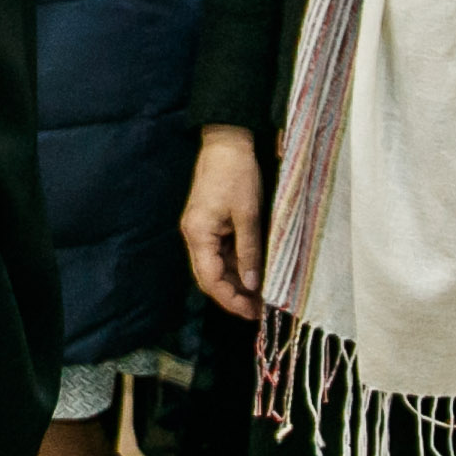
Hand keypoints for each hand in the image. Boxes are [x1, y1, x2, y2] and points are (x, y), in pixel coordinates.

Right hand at [182, 128, 267, 315]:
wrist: (226, 143)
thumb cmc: (237, 174)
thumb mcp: (248, 215)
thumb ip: (249, 251)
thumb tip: (253, 285)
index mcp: (199, 235)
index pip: (210, 279)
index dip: (230, 299)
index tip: (252, 312)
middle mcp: (194, 236)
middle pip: (209, 277)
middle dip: (233, 296)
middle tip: (259, 311)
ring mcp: (200, 230)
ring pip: (216, 267)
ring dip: (236, 283)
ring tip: (260, 297)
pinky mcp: (209, 224)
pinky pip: (220, 253)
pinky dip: (236, 266)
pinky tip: (253, 274)